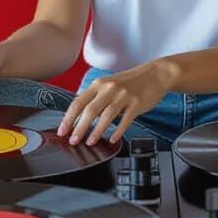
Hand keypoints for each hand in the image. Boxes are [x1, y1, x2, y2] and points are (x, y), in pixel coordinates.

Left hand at [57, 61, 172, 146]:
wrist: (155, 74)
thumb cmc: (130, 82)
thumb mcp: (109, 85)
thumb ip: (95, 98)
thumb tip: (79, 118)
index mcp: (99, 84)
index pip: (78, 101)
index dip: (68, 118)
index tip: (62, 131)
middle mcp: (110, 88)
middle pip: (90, 109)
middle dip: (79, 127)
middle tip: (73, 140)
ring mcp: (124, 95)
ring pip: (106, 115)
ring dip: (96, 131)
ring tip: (90, 142)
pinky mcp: (137, 103)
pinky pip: (125, 119)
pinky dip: (118, 131)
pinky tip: (112, 139)